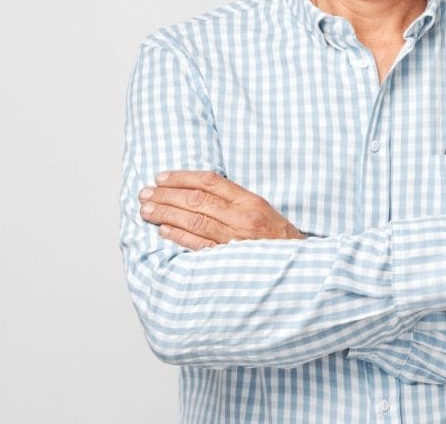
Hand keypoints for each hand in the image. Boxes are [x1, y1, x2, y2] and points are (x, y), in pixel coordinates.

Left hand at [139, 170, 303, 249]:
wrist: (300, 269)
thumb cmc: (278, 239)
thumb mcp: (262, 210)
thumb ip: (235, 199)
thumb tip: (199, 190)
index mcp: (251, 201)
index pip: (210, 182)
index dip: (182, 177)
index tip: (161, 177)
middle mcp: (242, 218)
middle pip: (197, 200)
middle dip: (167, 195)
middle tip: (145, 193)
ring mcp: (235, 240)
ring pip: (194, 221)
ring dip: (166, 214)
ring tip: (147, 210)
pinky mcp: (228, 261)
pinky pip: (199, 246)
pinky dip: (179, 237)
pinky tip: (164, 230)